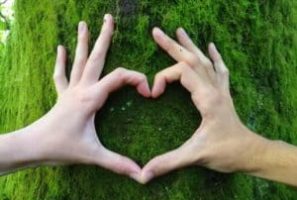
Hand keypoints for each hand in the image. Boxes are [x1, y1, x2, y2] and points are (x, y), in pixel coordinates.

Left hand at [26, 14, 149, 180]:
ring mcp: (70, 90)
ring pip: (80, 61)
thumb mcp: (93, 155)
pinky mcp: (63, 95)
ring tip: (84, 24)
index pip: (118, 77)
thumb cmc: (61, 147)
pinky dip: (62, 60)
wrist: (33, 146)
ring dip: (83, 42)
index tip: (147, 92)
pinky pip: (62, 74)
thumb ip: (117, 163)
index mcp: (91, 98)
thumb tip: (140, 174)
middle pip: (96, 58)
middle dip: (104, 38)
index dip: (136, 79)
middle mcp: (81, 89)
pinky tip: (61, 48)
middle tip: (108, 18)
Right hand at [140, 27, 267, 182]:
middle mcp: (214, 88)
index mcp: (207, 98)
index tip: (153, 93)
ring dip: (189, 45)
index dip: (163, 77)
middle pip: (192, 58)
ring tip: (179, 31)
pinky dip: (214, 56)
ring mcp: (220, 89)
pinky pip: (219, 69)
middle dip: (172, 45)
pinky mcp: (223, 93)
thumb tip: (143, 173)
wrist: (251, 152)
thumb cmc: (227, 152)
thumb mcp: (196, 156)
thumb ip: (169, 162)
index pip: (182, 73)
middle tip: (157, 32)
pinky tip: (212, 46)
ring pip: (204, 60)